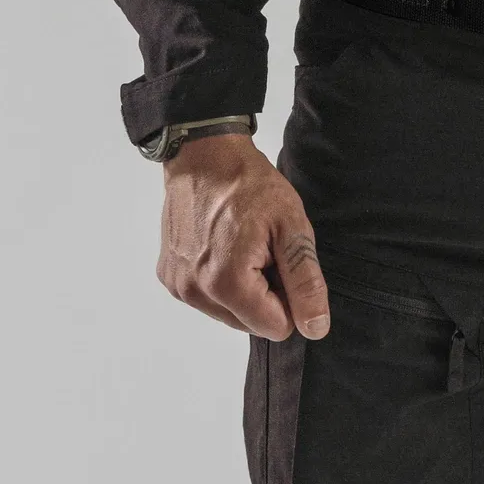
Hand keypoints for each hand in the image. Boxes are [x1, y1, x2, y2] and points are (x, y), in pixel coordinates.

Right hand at [157, 133, 329, 340]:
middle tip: (265, 249)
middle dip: (265, 294)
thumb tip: (315, 328)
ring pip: (228, 313)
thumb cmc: (250, 184)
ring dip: (243, 289)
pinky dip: (220, 280)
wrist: (205, 155)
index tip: (282, 260)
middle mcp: (195, 292)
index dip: (289, 297)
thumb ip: (304, 280)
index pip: (275, 327)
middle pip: (250, 323)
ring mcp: (178, 285)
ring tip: (244, 244)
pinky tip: (223, 246)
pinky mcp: (168, 276)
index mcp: (227, 284)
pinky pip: (206, 297)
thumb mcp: (291, 226)